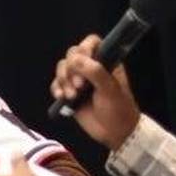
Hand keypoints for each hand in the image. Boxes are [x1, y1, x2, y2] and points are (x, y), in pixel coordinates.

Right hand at [49, 34, 140, 149]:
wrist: (115, 133)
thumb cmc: (119, 109)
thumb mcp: (111, 89)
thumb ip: (95, 72)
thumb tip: (75, 60)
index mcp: (106, 61)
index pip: (91, 42)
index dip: (85, 48)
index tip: (82, 61)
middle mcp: (91, 67)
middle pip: (72, 54)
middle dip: (72, 69)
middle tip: (80, 86)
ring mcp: (79, 79)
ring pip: (62, 68)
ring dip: (63, 80)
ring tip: (72, 96)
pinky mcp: (70, 93)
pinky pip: (56, 84)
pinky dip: (56, 88)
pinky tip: (62, 97)